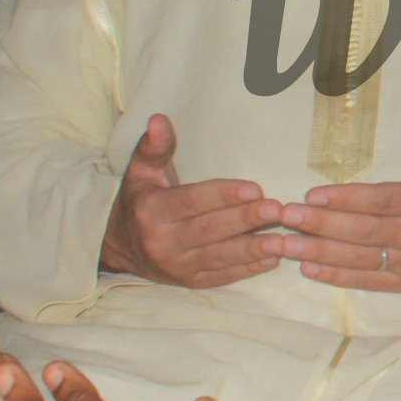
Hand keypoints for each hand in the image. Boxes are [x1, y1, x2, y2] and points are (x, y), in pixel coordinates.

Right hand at [99, 114, 283, 287]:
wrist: (119, 247)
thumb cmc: (140, 200)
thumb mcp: (141, 171)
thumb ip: (154, 146)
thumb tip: (159, 119)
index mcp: (151, 211)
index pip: (191, 202)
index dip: (223, 195)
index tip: (255, 188)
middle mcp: (161, 241)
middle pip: (208, 230)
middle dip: (244, 220)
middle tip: (277, 209)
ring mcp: (175, 266)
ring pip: (217, 258)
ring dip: (251, 249)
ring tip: (282, 240)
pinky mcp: (188, 282)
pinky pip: (220, 277)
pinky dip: (246, 270)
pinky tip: (272, 259)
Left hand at [257, 90, 400, 291]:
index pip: (380, 200)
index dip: (345, 198)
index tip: (311, 194)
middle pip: (361, 230)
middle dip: (318, 223)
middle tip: (284, 215)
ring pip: (356, 257)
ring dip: (316, 251)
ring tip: (281, 244)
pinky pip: (364, 280)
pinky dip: (334, 275)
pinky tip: (307, 267)